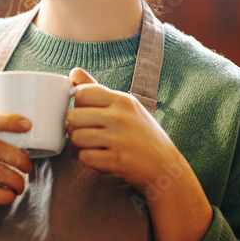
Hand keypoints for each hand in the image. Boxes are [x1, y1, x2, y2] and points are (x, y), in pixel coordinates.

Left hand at [65, 67, 182, 198]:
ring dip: (81, 145)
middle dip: (75, 127)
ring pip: (76, 137)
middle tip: (87, 133)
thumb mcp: (126, 107)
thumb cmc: (142, 135)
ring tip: (95, 146)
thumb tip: (73, 72)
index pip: (81, 93)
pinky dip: (89, 160)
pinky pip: (84, 157)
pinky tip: (101, 158)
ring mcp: (119, 139)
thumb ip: (97, 90)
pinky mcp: (116, 161)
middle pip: (73, 116)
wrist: (166, 168)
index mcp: (122, 100)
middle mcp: (120, 117)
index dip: (78, 105)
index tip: (87, 113)